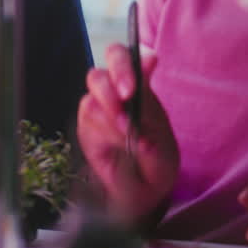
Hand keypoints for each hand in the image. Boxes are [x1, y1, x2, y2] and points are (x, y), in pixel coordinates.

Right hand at [77, 43, 178, 225]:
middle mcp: (122, 87)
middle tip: (127, 94)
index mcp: (147, 87)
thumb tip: (135, 115)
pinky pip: (88, 110)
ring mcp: (101, 101)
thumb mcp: (161, 148)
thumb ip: (148, 122)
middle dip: (120, 70)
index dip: (142, 56)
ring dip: (112, 105)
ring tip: (128, 132)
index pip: (140, 56)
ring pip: (97, 81)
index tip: (149, 65)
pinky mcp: (86, 119)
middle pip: (114, 55)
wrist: (137, 192)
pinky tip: (117, 141)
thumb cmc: (155, 164)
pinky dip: (104, 125)